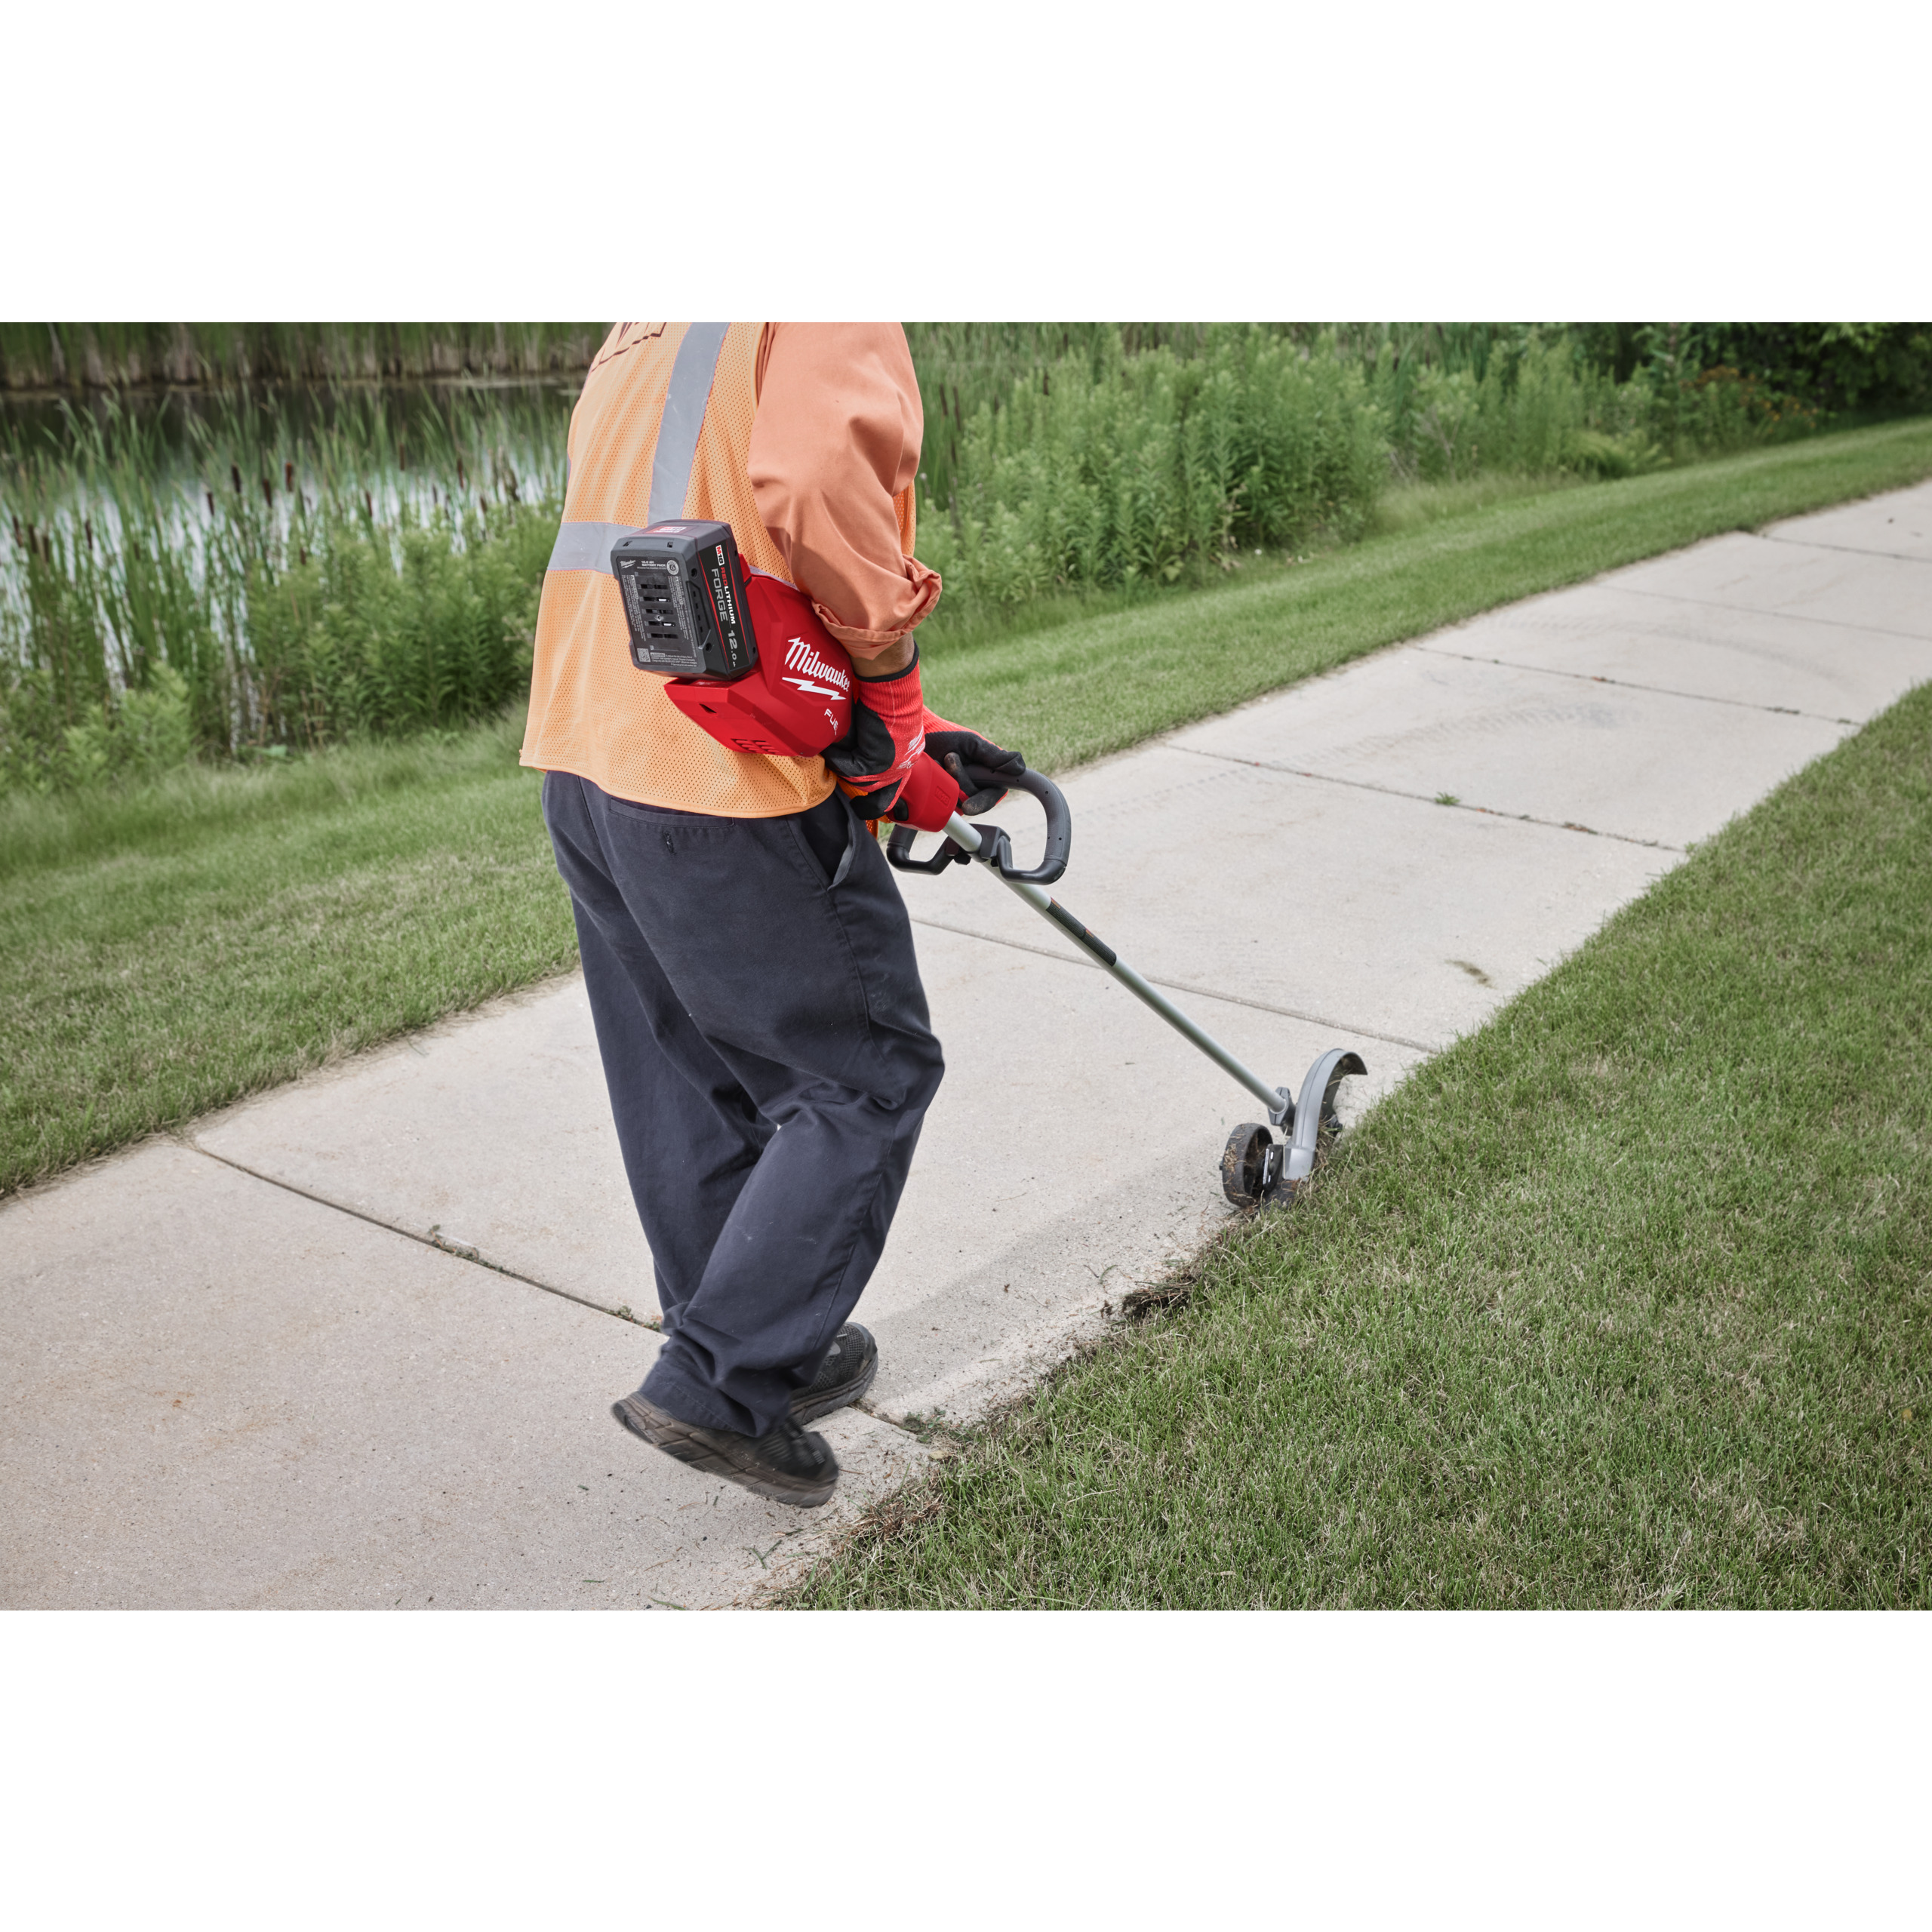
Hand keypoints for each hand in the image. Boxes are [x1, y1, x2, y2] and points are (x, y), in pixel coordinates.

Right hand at [823, 649, 924, 818]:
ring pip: (862, 781)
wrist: (892, 689)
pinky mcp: (878, 763)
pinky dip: (837, 760)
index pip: (898, 787)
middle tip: (854, 804)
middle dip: (865, 800)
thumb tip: (855, 747)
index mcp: (909, 755)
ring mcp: (892, 766)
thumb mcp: (883, 723)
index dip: (885, 797)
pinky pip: (850, 770)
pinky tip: (830, 749)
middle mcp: (904, 764)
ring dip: (845, 770)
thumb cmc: (887, 696)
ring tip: (832, 756)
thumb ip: (873, 739)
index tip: (871, 806)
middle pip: (881, 792)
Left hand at [922, 714, 1024, 814]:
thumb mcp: (972, 743)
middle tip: (951, 757)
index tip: (974, 803)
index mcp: (988, 778)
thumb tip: (1019, 766)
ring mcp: (956, 799)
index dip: (986, 800)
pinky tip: (933, 771)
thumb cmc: (948, 739)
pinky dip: (935, 785)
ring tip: (940, 759)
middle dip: (961, 779)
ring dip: (948, 778)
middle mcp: (974, 792)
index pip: (994, 795)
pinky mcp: (939, 802)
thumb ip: (994, 755)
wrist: (920, 739)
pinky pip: (940, 803)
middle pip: (973, 799)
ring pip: (956, 801)